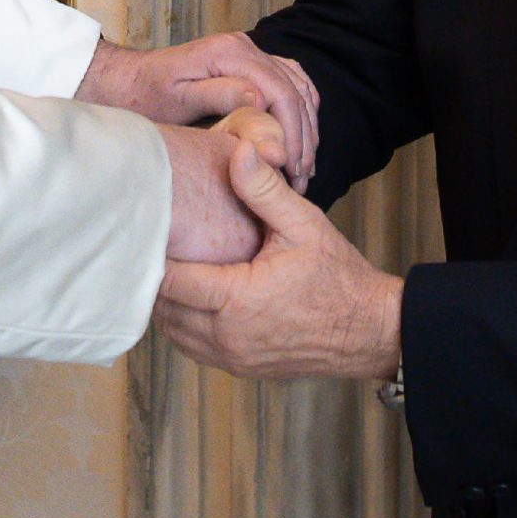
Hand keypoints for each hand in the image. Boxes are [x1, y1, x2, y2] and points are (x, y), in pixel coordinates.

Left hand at [79, 34, 319, 190]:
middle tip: (301, 178)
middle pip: (295, 90)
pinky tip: (299, 139)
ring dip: (307, 126)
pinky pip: (290, 82)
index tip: (291, 168)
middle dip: (303, 136)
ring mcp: (249, 52)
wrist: (127, 82)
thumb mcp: (177, 101)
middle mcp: (244, 46)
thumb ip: (218, 95)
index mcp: (229, 52)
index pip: (281, 92)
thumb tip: (261, 100)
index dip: (293, 133)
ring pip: (299, 85)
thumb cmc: (145, 96)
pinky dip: (301, 110)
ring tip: (303, 166)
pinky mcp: (248, 64)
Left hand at [155, 138, 403, 380]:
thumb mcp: (303, 224)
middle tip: (151, 243)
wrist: (369, 330)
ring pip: (174, 332)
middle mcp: (228, 336)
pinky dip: (185, 324)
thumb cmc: (338, 276)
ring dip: (168, 303)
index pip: (169, 281)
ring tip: (169, 266)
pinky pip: (193, 347)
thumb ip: (265, 189)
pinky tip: (193, 295)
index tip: (147, 229)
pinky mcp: (240, 368)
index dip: (153, 254)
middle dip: (155, 277)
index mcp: (238, 300)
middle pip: (163, 308)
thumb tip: (240, 149)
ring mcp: (233, 358)